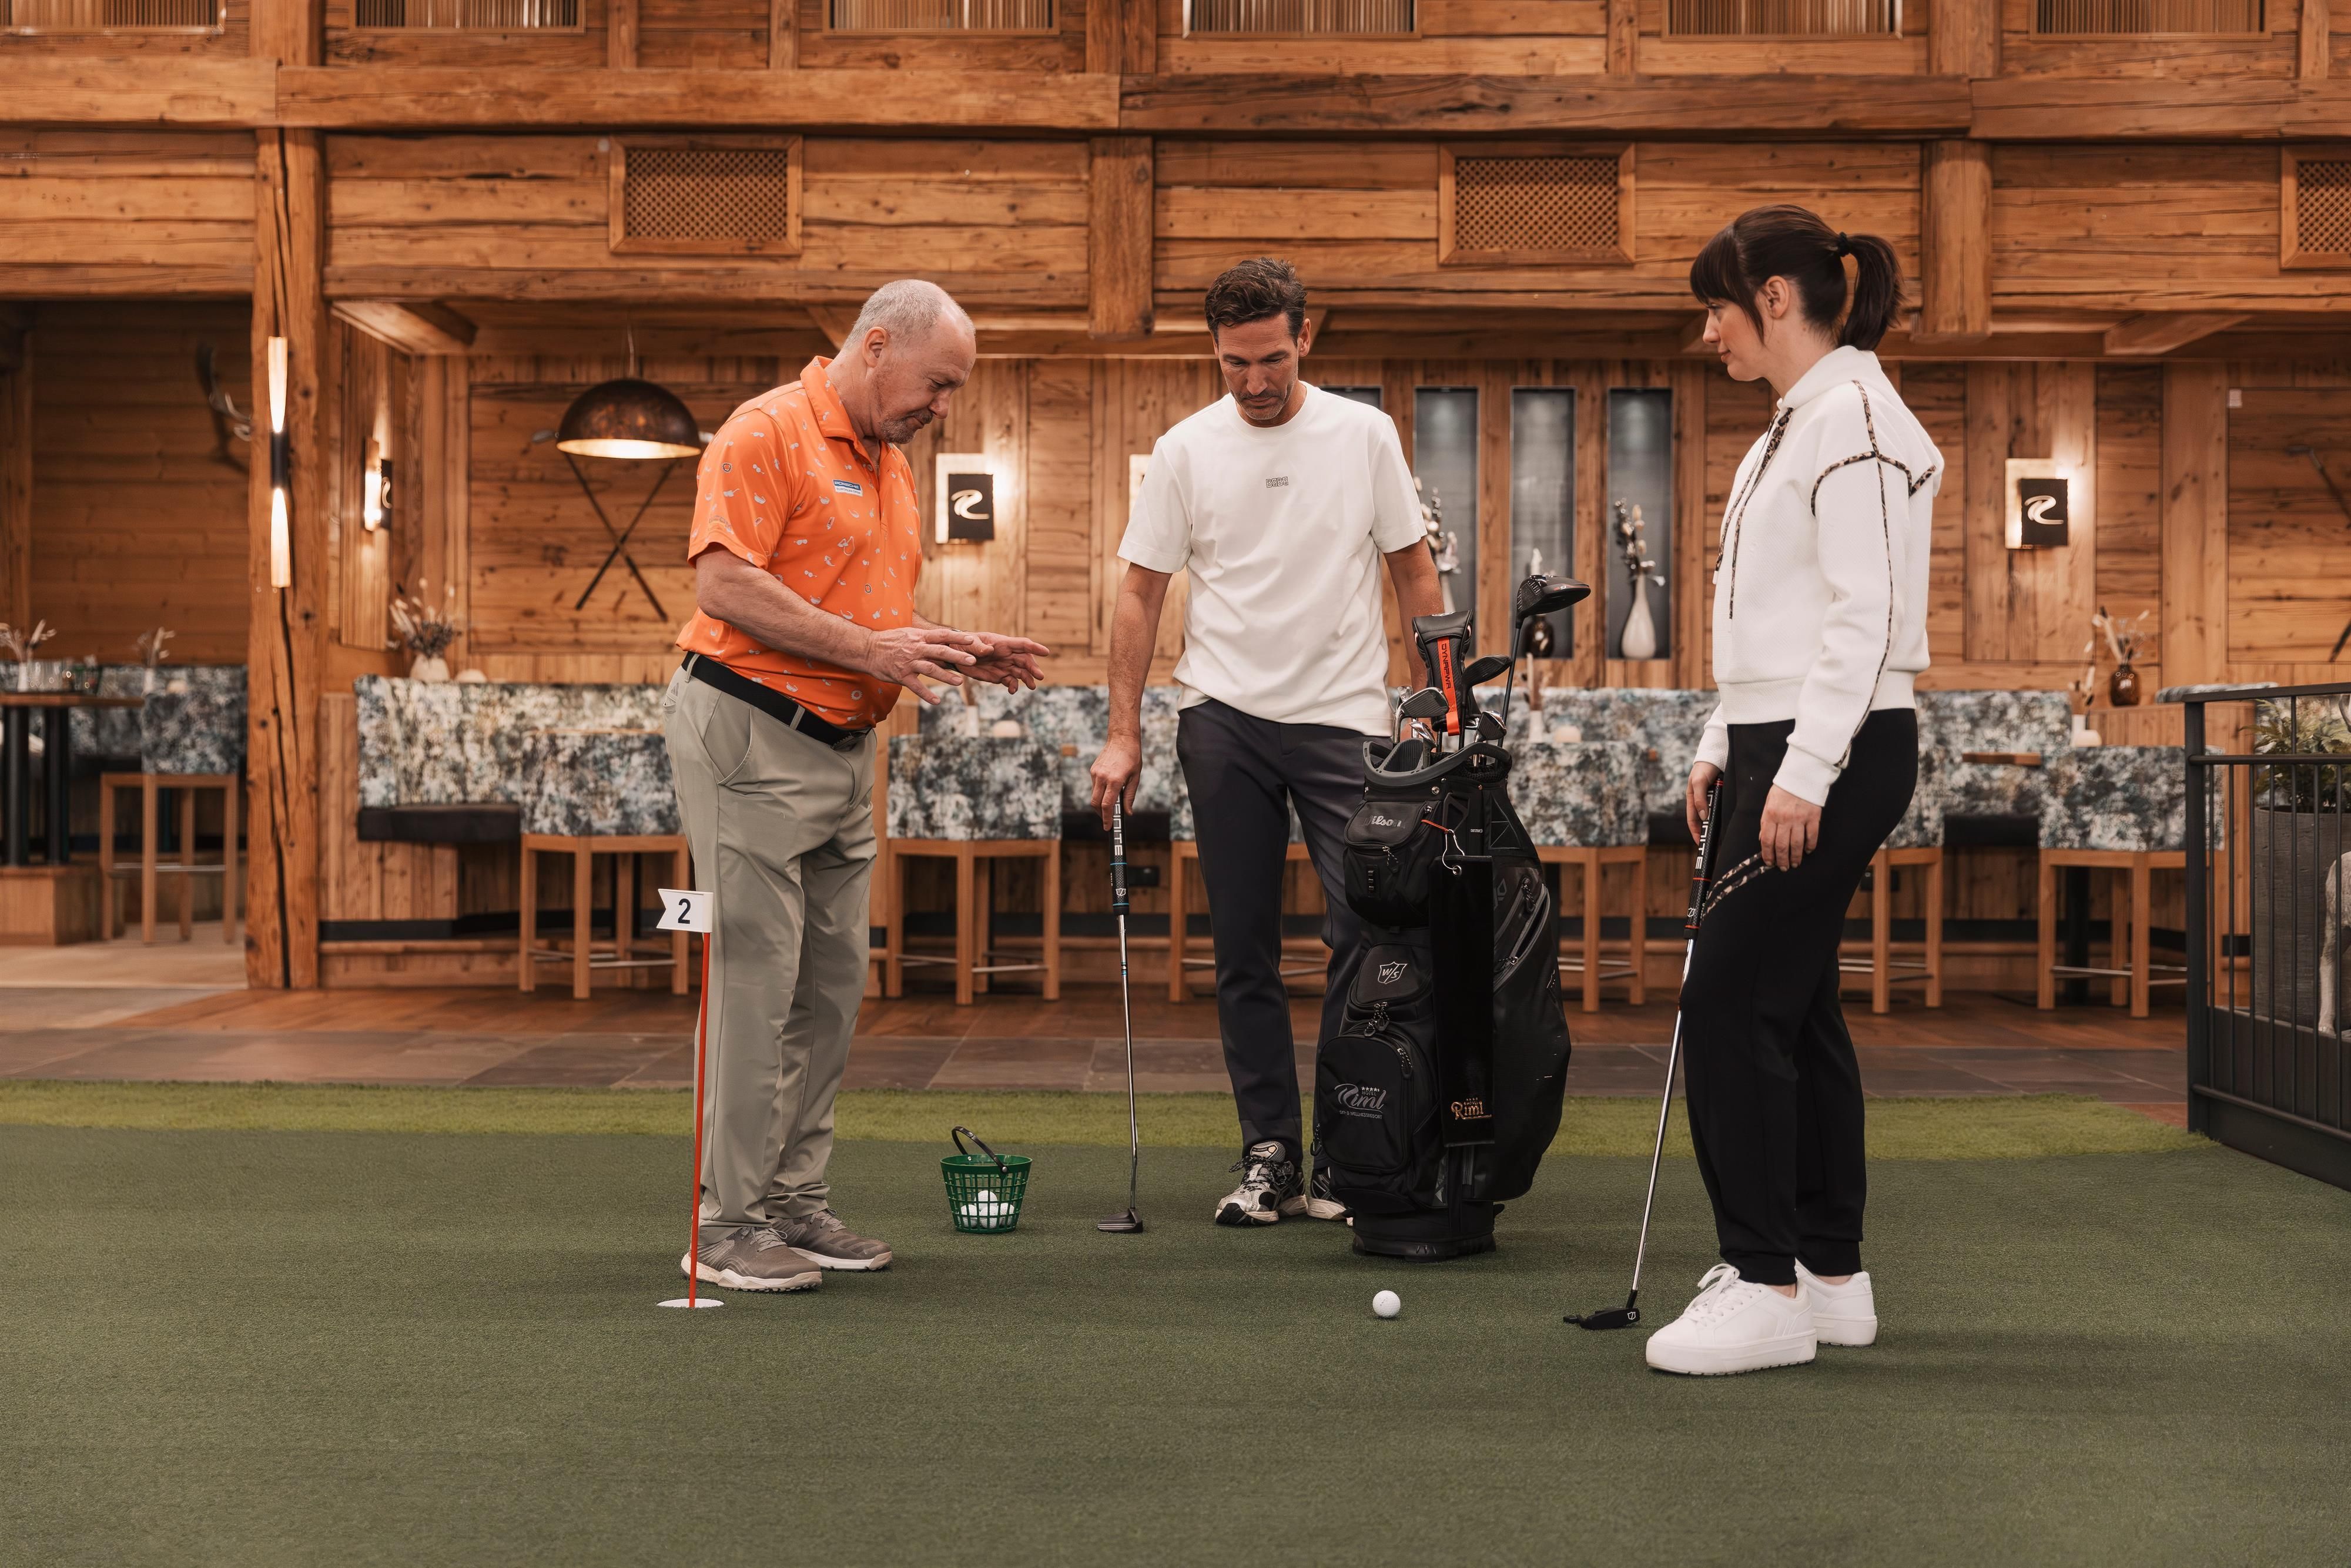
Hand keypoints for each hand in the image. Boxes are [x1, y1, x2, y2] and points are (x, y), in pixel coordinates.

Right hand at [861, 626, 978, 703]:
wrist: (867, 649)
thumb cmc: (889, 641)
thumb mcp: (908, 633)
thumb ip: (924, 637)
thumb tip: (942, 638)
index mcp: (919, 637)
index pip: (942, 635)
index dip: (957, 637)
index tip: (972, 639)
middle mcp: (915, 649)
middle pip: (940, 652)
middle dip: (958, 656)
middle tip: (973, 661)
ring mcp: (908, 663)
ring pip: (931, 669)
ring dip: (946, 676)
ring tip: (959, 682)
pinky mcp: (901, 676)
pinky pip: (916, 687)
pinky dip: (927, 695)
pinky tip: (937, 701)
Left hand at [958, 630, 1050, 691]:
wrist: (956, 655)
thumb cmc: (964, 644)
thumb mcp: (970, 643)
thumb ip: (979, 647)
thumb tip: (988, 651)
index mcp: (1003, 644)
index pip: (1022, 644)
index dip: (1034, 648)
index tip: (1046, 652)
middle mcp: (1007, 655)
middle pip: (1025, 660)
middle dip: (1033, 668)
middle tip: (1039, 676)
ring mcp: (1004, 666)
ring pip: (1021, 672)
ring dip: (1027, 679)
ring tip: (1032, 687)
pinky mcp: (999, 676)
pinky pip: (1010, 681)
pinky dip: (1013, 686)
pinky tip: (1012, 690)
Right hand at [1089, 735, 1141, 829]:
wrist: (1122, 738)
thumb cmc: (1132, 757)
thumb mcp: (1135, 778)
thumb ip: (1130, 796)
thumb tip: (1127, 812)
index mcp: (1115, 780)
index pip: (1107, 805)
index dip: (1107, 818)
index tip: (1108, 827)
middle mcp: (1103, 777)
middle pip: (1096, 803)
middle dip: (1101, 814)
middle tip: (1108, 820)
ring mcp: (1096, 773)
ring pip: (1093, 795)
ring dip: (1099, 804)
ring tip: (1109, 806)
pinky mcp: (1093, 770)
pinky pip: (1094, 786)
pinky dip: (1100, 792)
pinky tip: (1108, 790)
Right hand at [1685, 761, 1721, 842]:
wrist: (1716, 754)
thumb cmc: (1704, 767)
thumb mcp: (1699, 782)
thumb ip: (1700, 798)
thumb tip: (1704, 816)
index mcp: (1692, 799)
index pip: (1692, 820)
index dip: (1695, 832)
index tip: (1701, 843)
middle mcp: (1701, 801)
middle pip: (1702, 821)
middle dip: (1706, 832)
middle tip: (1714, 844)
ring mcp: (1711, 799)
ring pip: (1712, 816)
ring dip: (1716, 826)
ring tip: (1722, 838)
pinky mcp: (1720, 796)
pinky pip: (1721, 810)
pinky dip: (1723, 818)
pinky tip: (1728, 824)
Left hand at [1760, 785, 1821, 869]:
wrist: (1801, 775)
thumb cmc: (1782, 790)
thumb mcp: (1768, 803)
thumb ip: (1765, 821)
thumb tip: (1762, 839)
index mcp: (1770, 815)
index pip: (1767, 840)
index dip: (1767, 854)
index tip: (1769, 863)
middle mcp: (1784, 819)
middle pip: (1782, 845)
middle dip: (1782, 860)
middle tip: (1783, 867)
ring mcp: (1800, 819)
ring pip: (1797, 844)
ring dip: (1796, 857)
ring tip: (1795, 863)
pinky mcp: (1813, 817)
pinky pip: (1812, 836)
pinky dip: (1810, 846)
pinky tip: (1808, 851)